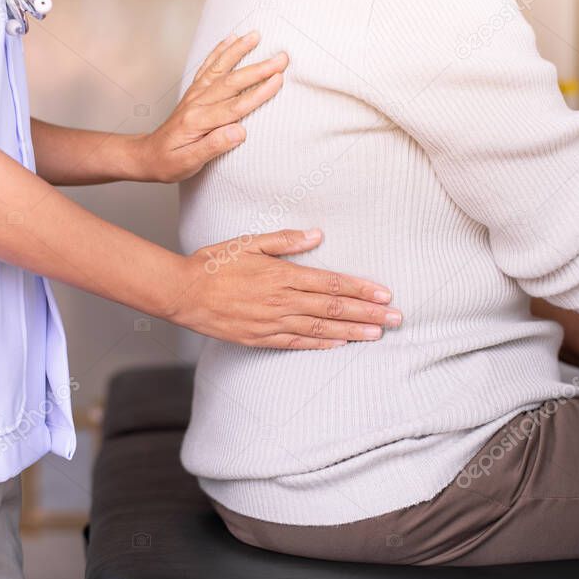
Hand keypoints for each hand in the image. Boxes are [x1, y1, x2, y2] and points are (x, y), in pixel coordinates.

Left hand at [136, 31, 288, 182]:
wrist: (147, 155)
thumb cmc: (168, 162)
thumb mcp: (189, 163)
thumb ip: (214, 146)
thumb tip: (240, 131)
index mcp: (198, 121)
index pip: (235, 106)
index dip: (258, 93)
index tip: (278, 80)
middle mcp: (197, 103)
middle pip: (232, 82)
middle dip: (258, 68)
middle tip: (282, 57)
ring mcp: (195, 95)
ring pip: (220, 68)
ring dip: (239, 51)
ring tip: (256, 35)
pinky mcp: (194, 92)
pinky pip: (208, 67)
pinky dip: (220, 51)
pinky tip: (231, 39)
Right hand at [164, 229, 401, 349]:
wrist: (182, 293)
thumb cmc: (214, 264)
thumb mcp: (249, 243)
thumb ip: (285, 241)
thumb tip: (317, 235)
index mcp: (282, 275)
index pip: (331, 282)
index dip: (361, 289)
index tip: (385, 293)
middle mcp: (281, 301)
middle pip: (333, 307)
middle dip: (368, 313)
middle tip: (396, 318)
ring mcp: (272, 322)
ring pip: (321, 327)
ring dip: (352, 331)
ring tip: (378, 333)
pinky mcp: (260, 337)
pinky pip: (297, 342)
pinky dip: (321, 343)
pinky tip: (340, 343)